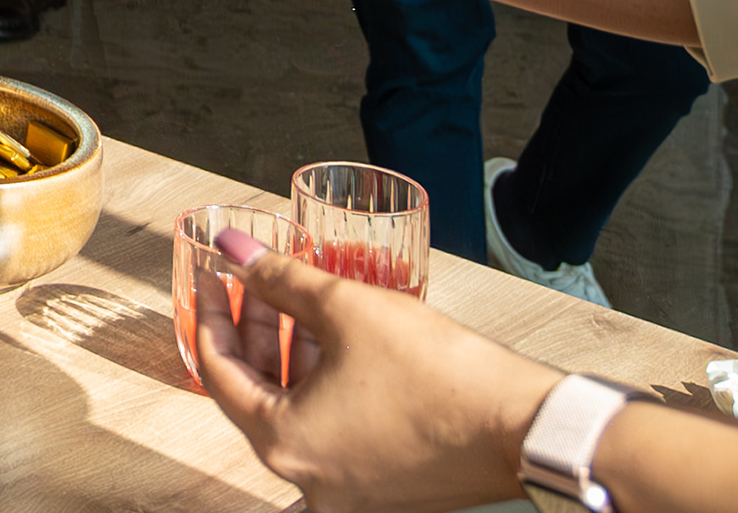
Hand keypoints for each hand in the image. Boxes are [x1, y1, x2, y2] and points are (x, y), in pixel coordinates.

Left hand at [193, 238, 557, 512]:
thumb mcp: (347, 308)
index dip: (212, 313)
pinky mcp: (384, 486)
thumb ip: (280, 278)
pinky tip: (330, 335)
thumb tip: (234, 248)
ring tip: (291, 296)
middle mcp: (311, 482)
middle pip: (258, 394)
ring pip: (296, 411)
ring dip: (289, 353)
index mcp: (286, 448)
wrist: (526, 426)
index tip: (211, 273)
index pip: (221, 373)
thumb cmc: (439, 374)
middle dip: (252, 329)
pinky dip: (323, 384)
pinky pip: (332, 429)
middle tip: (248, 280)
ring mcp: (349, 492)